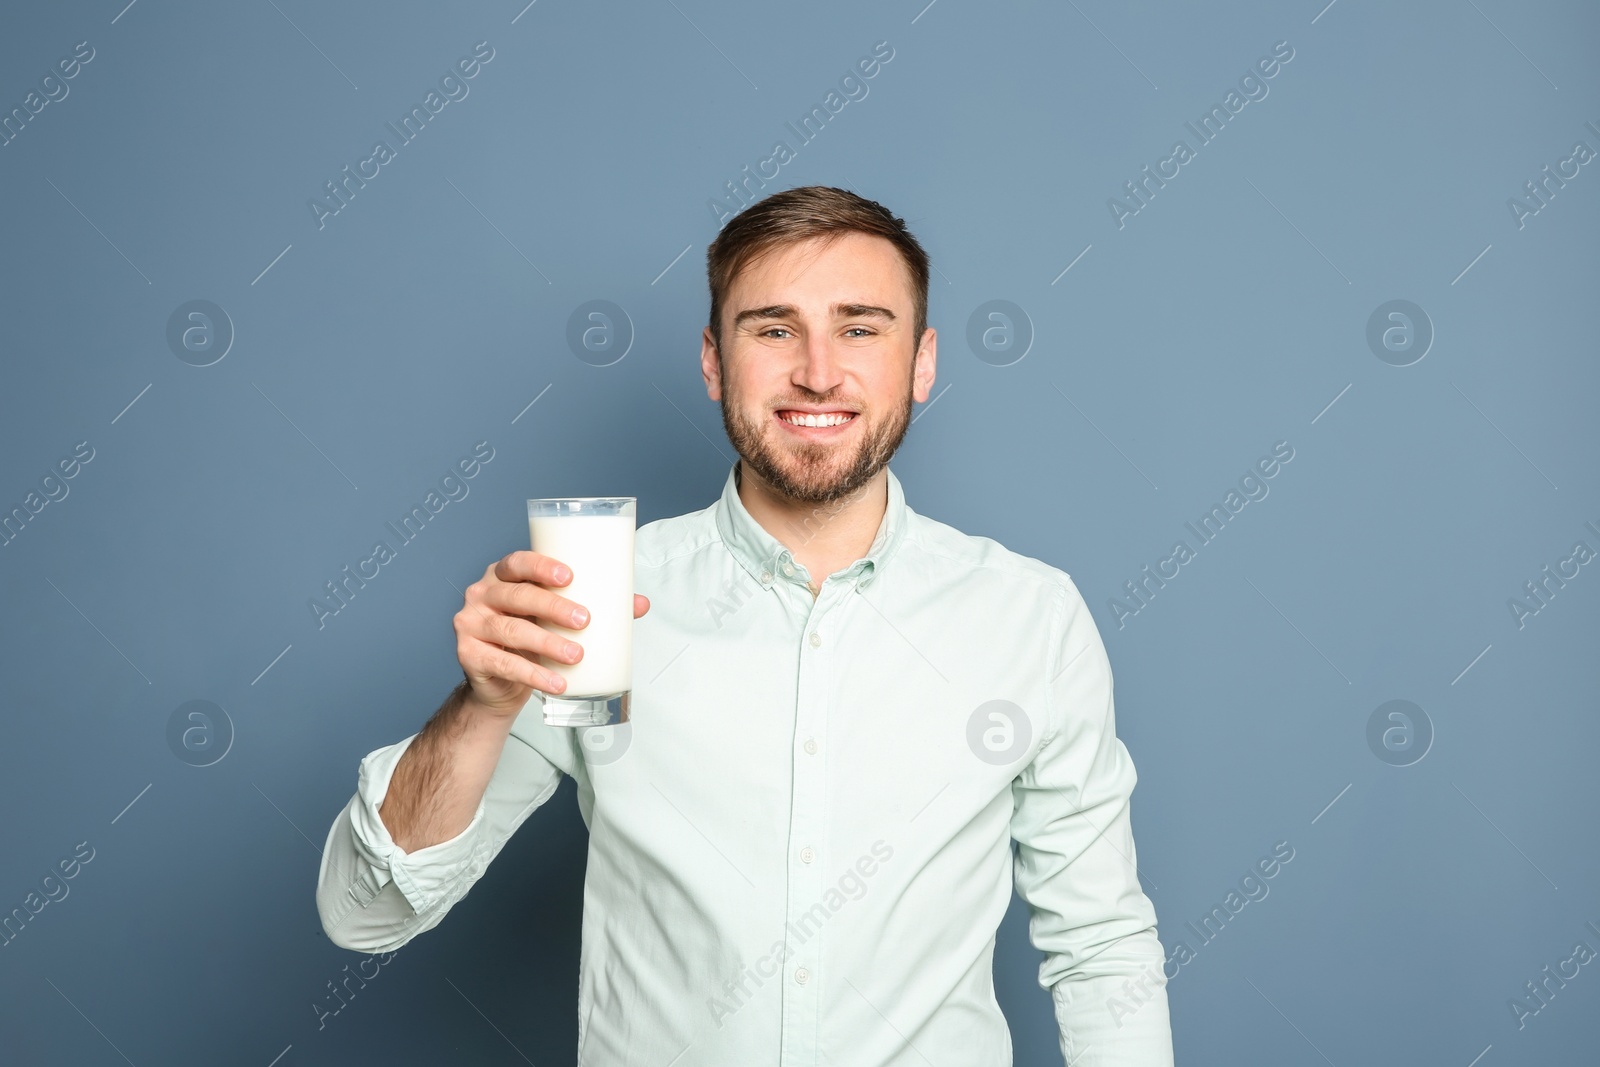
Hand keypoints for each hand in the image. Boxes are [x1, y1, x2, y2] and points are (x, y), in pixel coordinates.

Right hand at [455, 550, 649, 716]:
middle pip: (517, 595)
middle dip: (553, 607)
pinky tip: (556, 682)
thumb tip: (640, 603)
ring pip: (511, 631)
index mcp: (503, 575)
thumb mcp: (557, 617)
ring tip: (577, 655)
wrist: (500, 682)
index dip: (541, 566)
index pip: (517, 562)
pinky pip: (503, 663)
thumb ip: (595, 606)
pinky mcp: (468, 655)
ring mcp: (470, 624)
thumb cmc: (532, 637)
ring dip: (547, 643)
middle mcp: (482, 594)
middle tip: (585, 620)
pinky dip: (533, 674)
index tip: (570, 576)